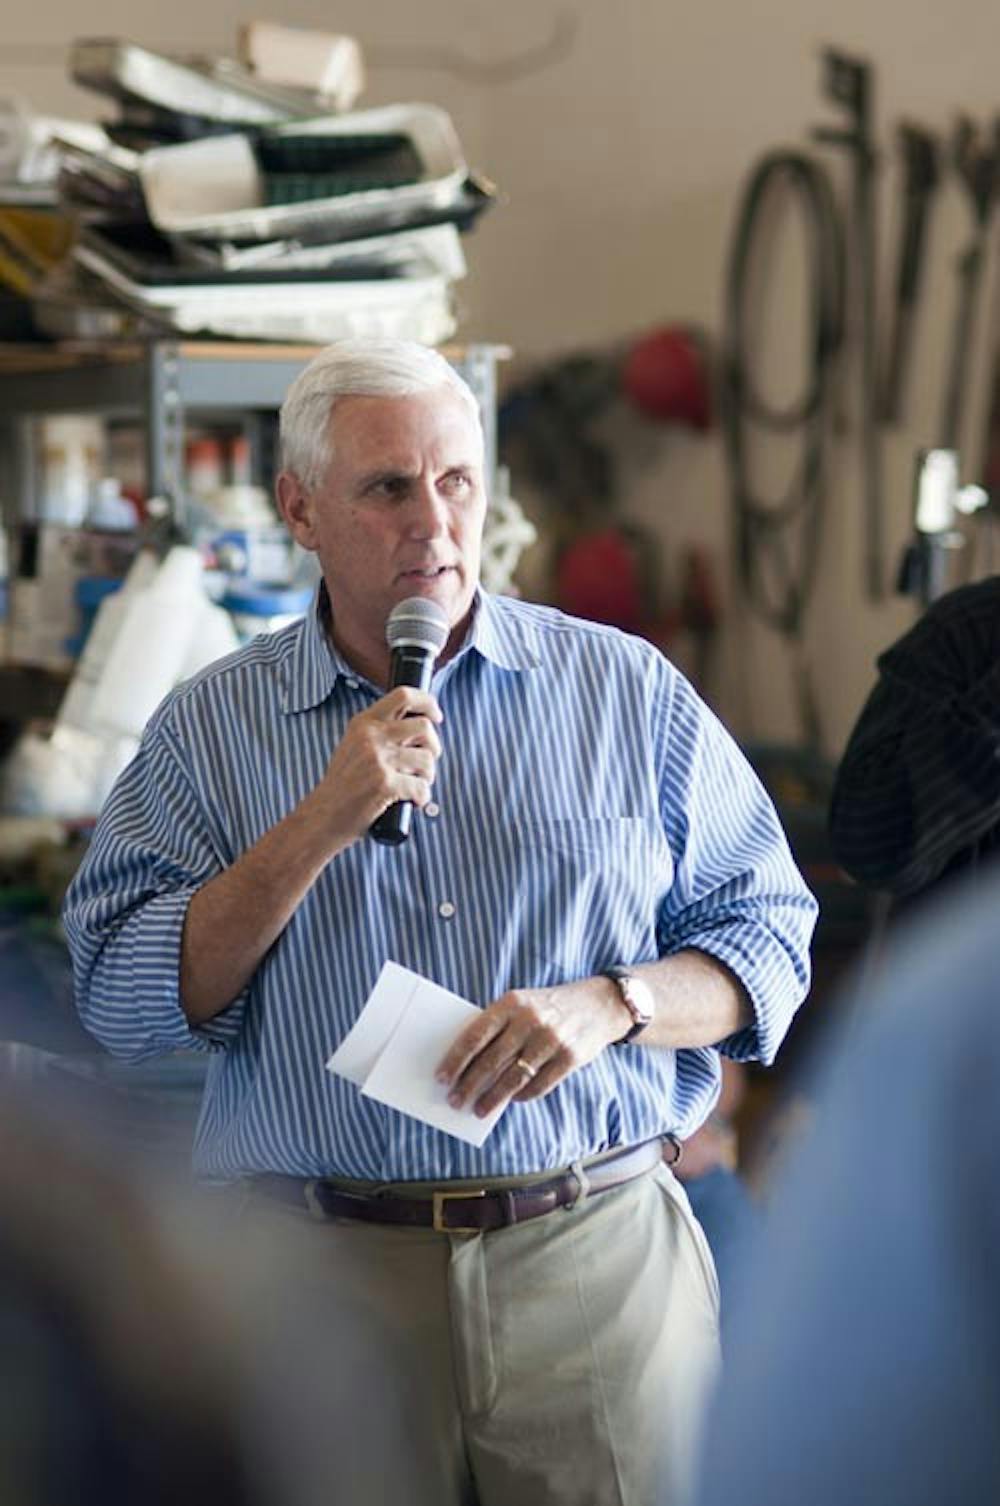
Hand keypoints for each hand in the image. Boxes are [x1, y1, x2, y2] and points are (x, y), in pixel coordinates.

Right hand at [310, 687, 442, 843]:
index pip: (404, 695)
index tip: (436, 717)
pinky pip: (421, 787)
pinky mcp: (384, 783)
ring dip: (428, 776)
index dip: (428, 703)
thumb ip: (380, 732)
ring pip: (427, 759)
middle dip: (434, 747)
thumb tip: (420, 727)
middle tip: (426, 764)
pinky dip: (422, 797)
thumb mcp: (354, 746)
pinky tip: (412, 802)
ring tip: (415, 785)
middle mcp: (370, 736)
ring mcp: (377, 759)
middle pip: (424, 727)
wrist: (323, 816)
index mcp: (364, 723)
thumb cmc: (343, 786)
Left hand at [435, 977, 630, 1117]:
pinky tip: (511, 1100)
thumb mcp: (521, 1004)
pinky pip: (539, 1085)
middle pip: (492, 1060)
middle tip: (454, 1100)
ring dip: (493, 1097)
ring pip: (514, 1077)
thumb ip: (497, 1027)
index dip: (456, 1059)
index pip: (476, 1035)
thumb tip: (467, 1064)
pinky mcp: (570, 1058)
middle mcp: (531, 1020)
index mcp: (512, 1003)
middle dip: (469, 1083)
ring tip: (478, 1109)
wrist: (598, 1004)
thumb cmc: (547, 1007)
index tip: (442, 1077)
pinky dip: (522, 1096)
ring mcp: (552, 1040)